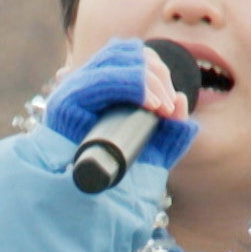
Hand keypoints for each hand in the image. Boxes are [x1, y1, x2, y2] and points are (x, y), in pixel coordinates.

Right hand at [43, 38, 197, 168]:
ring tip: (161, 108)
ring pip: (118, 59)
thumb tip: (183, 99)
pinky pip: (103, 79)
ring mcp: (74, 87)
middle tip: (169, 108)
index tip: (172, 105)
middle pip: (128, 51)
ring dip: (148, 80)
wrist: (87, 200)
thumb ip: (173, 128)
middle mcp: (86, 79)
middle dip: (157, 75)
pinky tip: (149, 104)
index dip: (159, 70)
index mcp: (104, 83)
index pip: (134, 54)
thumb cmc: (117, 174)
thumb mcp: (155, 148)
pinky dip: (132, 85)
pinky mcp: (66, 100)